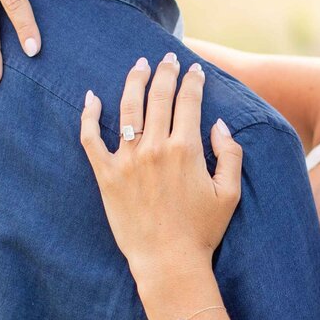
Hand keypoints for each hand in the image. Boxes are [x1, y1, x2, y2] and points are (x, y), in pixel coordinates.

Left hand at [79, 55, 242, 279]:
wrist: (167, 261)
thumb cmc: (202, 231)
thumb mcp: (229, 193)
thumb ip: (229, 154)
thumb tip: (219, 125)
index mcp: (186, 149)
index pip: (189, 101)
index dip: (192, 81)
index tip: (194, 71)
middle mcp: (155, 148)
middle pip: (158, 97)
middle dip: (164, 72)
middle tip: (166, 58)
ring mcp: (127, 160)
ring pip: (128, 109)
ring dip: (133, 82)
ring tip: (138, 66)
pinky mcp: (106, 175)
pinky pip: (91, 138)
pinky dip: (89, 115)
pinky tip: (92, 98)